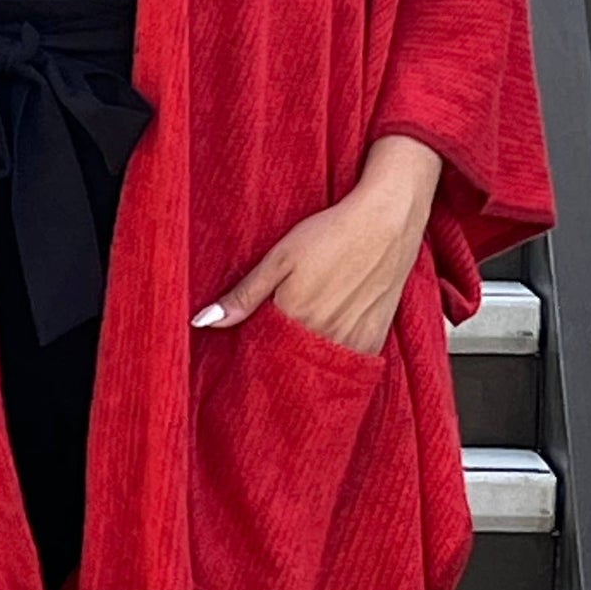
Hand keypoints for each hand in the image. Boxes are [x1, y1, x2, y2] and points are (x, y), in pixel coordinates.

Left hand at [190, 135, 442, 354]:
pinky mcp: (376, 338)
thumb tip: (203, 322)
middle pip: (293, 366)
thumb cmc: (330, 232)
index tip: (247, 354)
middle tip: (275, 352)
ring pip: (323, 369)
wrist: (387, 220)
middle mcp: (324, 335)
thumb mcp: (279, 258)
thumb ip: (243, 295)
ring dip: (310, 365)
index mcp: (294, 317)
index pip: (263, 355)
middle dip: (281, 364)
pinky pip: (352, 365)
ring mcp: (353, 339)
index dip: (254, 355)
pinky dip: (338, 362)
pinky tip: (329, 348)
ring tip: (303, 351)